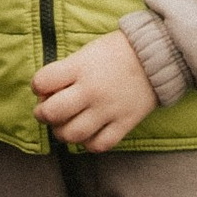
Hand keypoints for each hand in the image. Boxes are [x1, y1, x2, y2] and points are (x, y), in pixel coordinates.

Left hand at [32, 28, 158, 153]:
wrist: (158, 55)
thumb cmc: (118, 51)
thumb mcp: (88, 52)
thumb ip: (67, 70)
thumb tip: (46, 93)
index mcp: (80, 67)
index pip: (42, 81)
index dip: (38, 86)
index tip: (43, 87)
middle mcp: (91, 90)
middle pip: (53, 113)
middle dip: (42, 114)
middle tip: (46, 112)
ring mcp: (108, 109)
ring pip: (73, 134)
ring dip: (62, 133)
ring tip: (64, 126)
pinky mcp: (125, 123)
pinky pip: (99, 144)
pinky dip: (88, 143)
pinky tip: (88, 134)